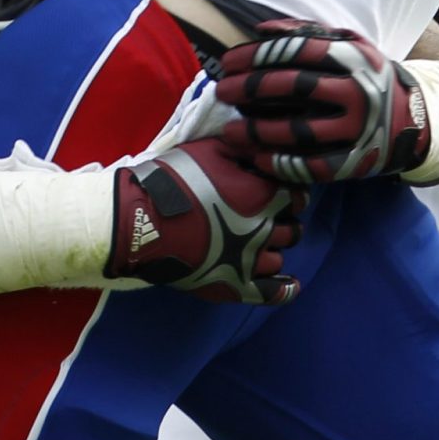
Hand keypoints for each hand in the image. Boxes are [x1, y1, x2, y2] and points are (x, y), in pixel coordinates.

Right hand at [104, 138, 305, 305]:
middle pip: (292, 228)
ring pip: (279, 257)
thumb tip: (265, 146)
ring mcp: (250, 262)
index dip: (288, 190)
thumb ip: (245, 148)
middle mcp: (264, 231)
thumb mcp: (211, 148)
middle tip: (265, 214)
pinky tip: (289, 281)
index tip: (276, 188)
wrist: (141, 219)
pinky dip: (285, 288)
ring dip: (273, 247)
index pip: (297, 195)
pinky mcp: (234, 286)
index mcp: (263, 197)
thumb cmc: (175, 179)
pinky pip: (273, 293)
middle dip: (283, 220)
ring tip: (257, 240)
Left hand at [216, 20, 430, 183]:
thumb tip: (261, 30)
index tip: (228, 62)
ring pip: (300, 131)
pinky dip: (282, 165)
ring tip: (228, 131)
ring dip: (258, 131)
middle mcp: (358, 92)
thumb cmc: (368, 76)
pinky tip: (256, 159)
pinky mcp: (357, 162)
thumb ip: (306, 33)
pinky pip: (314, 166)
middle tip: (222, 92)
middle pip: (295, 87)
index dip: (257, 55)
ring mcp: (359, 130)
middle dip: (251, 89)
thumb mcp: (349, 46)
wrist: (417, 119)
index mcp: (354, 58)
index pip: (297, 51)